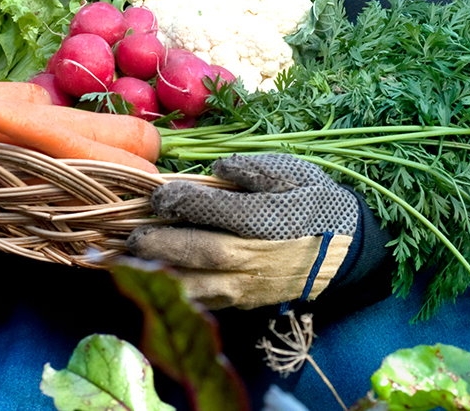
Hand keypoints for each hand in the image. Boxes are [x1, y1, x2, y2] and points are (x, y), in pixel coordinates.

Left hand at [127, 154, 359, 308]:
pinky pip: (205, 302)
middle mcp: (252, 256)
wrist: (346, 251)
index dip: (179, 202)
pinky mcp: (243, 301)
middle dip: (158, 245)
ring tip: (123, 263)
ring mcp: (247, 284)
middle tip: (128, 236)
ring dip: (157, 276)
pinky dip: (173, 295)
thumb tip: (218, 168)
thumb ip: (253, 170)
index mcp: (263, 220)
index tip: (155, 194)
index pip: (212, 211)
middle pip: (198, 254)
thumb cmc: (315, 203)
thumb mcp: (293, 173)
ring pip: (196, 286)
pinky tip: (148, 283)